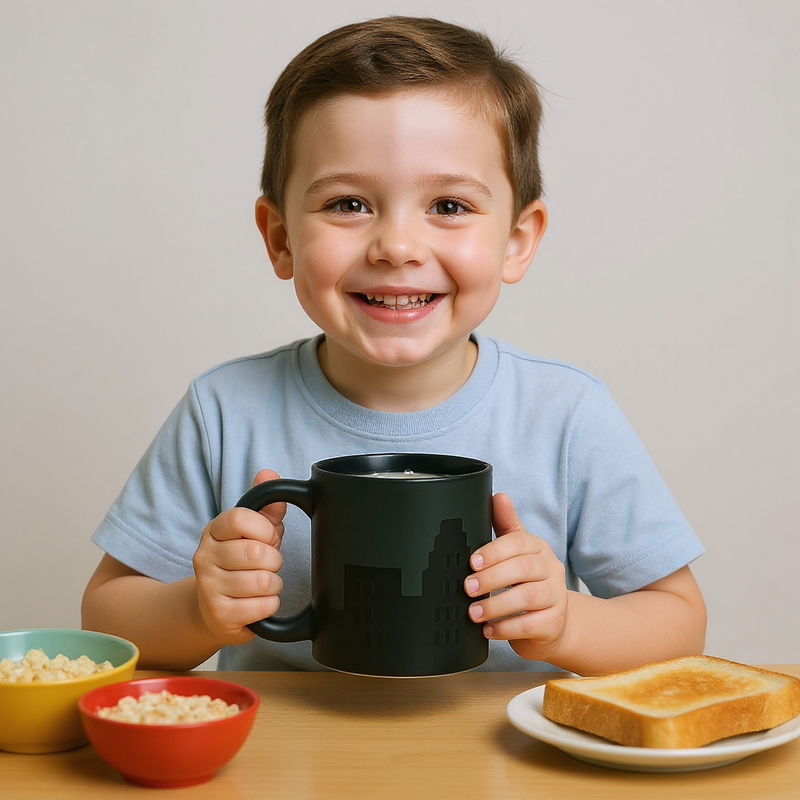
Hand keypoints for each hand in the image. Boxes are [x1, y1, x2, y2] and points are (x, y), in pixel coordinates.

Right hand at [192, 469, 285, 644]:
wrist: (215, 608)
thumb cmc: (240, 565)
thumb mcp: (254, 532)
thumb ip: (265, 506)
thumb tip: (269, 474)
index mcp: (213, 531)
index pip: (239, 518)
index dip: (265, 529)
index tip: (268, 537)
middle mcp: (204, 557)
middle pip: (257, 552)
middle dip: (274, 560)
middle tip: (267, 564)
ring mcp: (208, 588)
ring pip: (263, 581)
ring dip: (273, 584)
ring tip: (262, 583)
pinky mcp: (219, 615)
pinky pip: (262, 607)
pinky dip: (269, 605)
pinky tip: (257, 603)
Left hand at [464, 492, 567, 661]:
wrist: (552, 622)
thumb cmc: (527, 582)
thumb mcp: (517, 552)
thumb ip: (506, 525)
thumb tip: (498, 496)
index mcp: (538, 548)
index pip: (518, 543)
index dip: (493, 551)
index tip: (471, 562)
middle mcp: (551, 569)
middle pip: (522, 569)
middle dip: (491, 578)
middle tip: (467, 587)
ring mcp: (556, 597)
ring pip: (527, 598)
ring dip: (495, 605)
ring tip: (473, 612)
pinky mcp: (554, 623)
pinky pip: (529, 625)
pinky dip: (505, 628)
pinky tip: (488, 629)